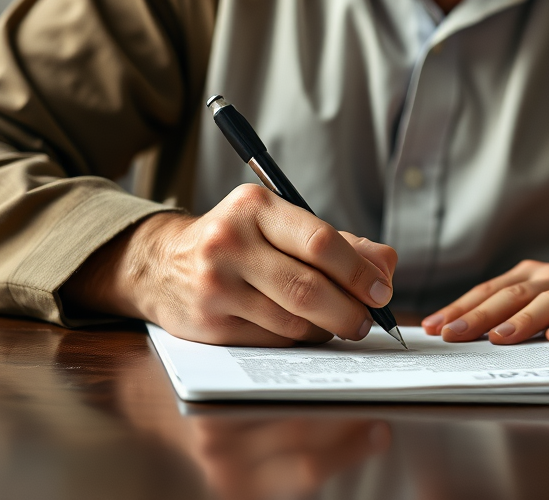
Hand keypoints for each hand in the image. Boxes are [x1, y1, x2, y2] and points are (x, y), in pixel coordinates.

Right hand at [63, 183, 397, 345]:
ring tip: (338, 324)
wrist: (161, 264)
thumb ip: (339, 242)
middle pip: (308, 288)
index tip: (382, 291)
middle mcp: (230, 243)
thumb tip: (387, 266)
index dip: (358, 271)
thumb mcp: (280, 224)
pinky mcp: (208, 325)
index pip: (319, 240)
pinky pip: (271, 342)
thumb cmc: (240, 241)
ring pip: (292, 321)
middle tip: (368, 320)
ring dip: (326, 329)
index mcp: (255, 207)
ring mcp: (216, 286)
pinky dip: (298, 342)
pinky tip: (304, 332)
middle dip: (349, 310)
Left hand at [421, 246, 548, 343]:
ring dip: (522, 320)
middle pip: (511, 296)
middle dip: (478, 315)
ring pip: (548, 302)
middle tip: (451, 334)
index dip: (460, 307)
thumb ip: (519, 309)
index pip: (489, 291)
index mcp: (532, 276)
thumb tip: (473, 333)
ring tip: (499, 338)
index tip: (433, 326)